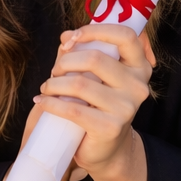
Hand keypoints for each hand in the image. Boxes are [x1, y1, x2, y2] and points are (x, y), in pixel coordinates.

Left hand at [34, 24, 154, 177]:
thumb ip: (84, 51)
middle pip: (95, 58)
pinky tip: (41, 102)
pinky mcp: (110, 127)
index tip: (72, 38)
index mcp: (139, 66)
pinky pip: (72, 108)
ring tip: (47, 88)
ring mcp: (126, 108)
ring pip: (80, 83)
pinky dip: (51, 102)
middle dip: (66, 61)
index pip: (125, 35)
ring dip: (54, 83)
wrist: (107, 150)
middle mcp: (138, 85)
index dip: (95, 30)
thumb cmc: (100, 105)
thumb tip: (66, 37)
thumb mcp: (97, 75)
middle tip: (55, 71)